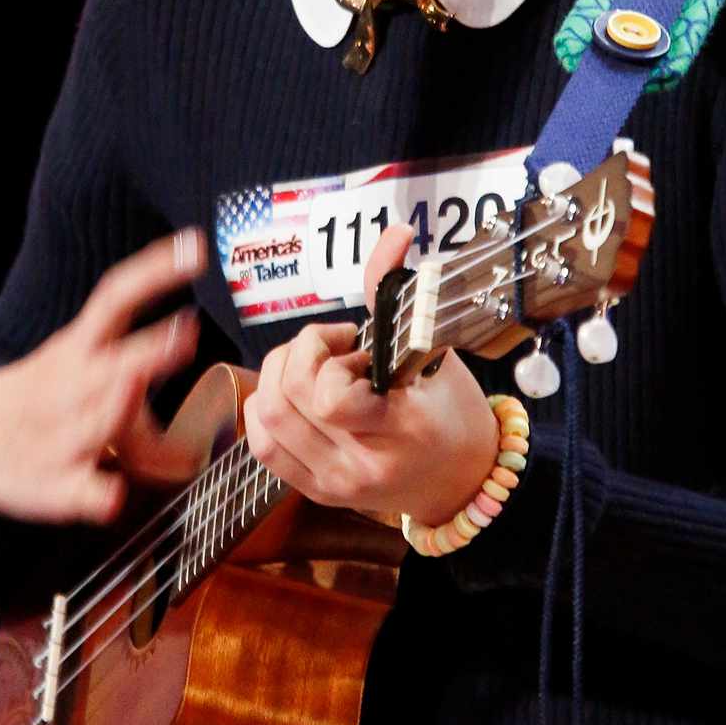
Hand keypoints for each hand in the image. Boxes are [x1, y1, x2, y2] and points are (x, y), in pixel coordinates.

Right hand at [0, 229, 205, 522]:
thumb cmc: (50, 405)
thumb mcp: (92, 377)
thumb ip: (154, 379)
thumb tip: (212, 423)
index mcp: (81, 348)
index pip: (116, 298)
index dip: (155, 271)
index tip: (197, 248)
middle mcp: (71, 386)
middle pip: (112, 365)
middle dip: (147, 351)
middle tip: (188, 331)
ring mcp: (60, 436)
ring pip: (93, 421)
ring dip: (116, 406)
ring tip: (136, 387)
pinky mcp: (50, 485)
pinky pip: (75, 490)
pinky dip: (93, 494)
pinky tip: (111, 498)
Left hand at [243, 226, 497, 527]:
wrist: (462, 480)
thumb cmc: (452, 411)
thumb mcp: (432, 350)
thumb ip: (394, 293)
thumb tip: (394, 233)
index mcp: (402, 429)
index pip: (329, 397)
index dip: (327, 358)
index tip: (356, 344)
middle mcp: (363, 464)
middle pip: (287, 400)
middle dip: (300, 355)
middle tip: (334, 349)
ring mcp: (336, 483)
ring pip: (267, 418)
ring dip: (280, 377)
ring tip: (317, 369)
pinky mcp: (317, 491)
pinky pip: (263, 445)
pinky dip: (267, 407)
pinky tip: (297, 393)